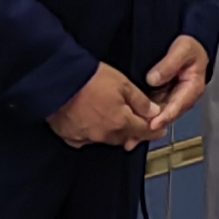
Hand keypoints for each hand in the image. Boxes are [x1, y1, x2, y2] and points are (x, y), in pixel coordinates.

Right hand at [49, 39, 208, 149]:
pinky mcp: (70, 137)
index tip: (159, 131)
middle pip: (124, 137)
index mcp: (121, 123)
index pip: (143, 131)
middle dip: (132, 131)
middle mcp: (105, 135)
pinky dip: (91, 133)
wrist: (58, 80)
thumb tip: (154, 113)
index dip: (153, 131)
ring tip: (112, 120)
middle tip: (135, 123)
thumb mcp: (123, 84)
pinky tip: (90, 123)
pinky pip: (86, 139)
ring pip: (106, 139)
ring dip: (112, 132)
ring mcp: (86, 138)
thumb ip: (140, 101)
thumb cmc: (91, 79)